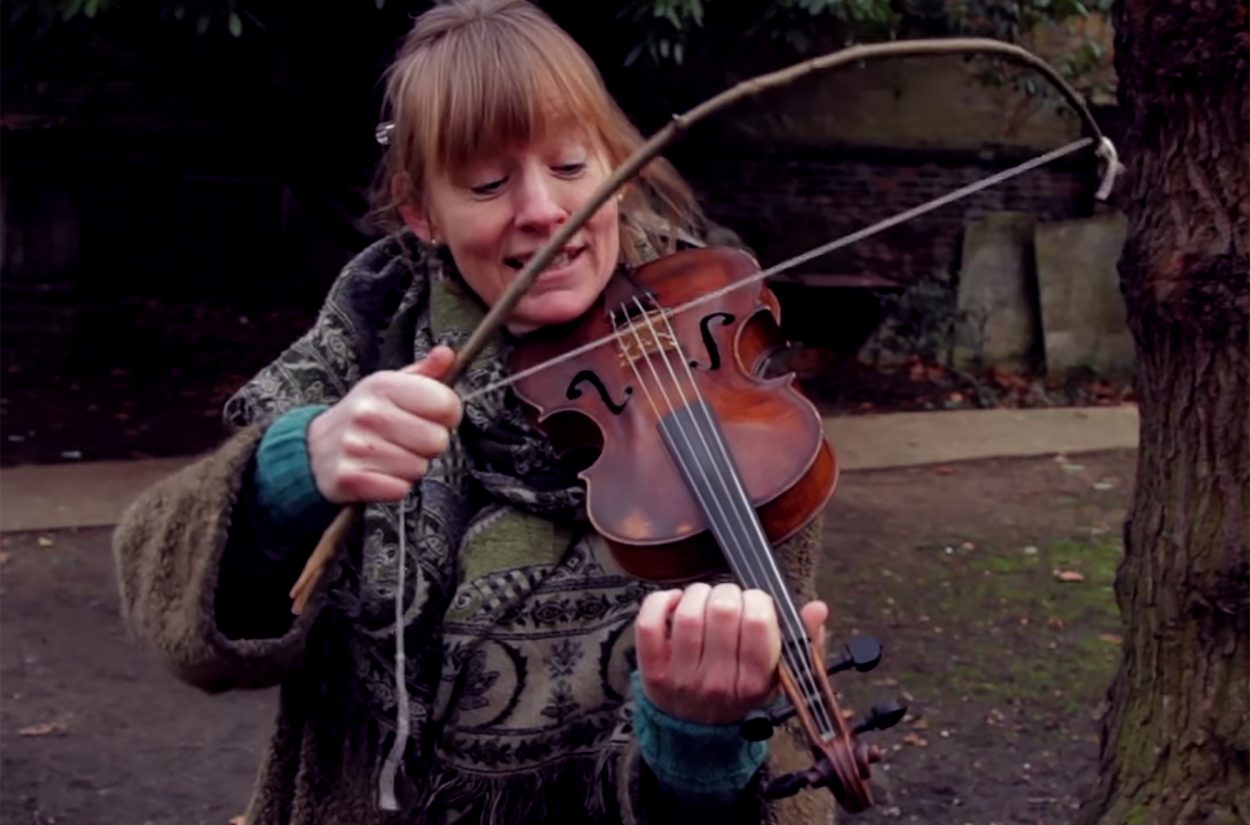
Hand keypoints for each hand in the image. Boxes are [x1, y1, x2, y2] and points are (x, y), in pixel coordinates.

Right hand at [307, 345, 461, 502]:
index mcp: (382, 385)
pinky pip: (399, 490)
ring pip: (419, 468)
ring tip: (389, 456)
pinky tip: (378, 474)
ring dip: (410, 467)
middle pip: (437, 440)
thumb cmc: (364, 416)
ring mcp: (355, 446)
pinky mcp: (348, 478)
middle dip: (429, 445)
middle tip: (407, 440)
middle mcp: (367, 412)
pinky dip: (394, 487)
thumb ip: (424, 373)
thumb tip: (447, 353)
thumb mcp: (390, 387)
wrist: (315, 449)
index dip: (448, 415)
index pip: (446, 404)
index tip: (433, 417)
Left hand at [634, 582, 828, 724]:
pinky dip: (660, 602)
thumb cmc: (739, 693)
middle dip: (729, 592)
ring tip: (705, 599)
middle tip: (729, 599)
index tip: (755, 603)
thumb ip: (801, 641)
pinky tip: (675, 601)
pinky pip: (649, 623)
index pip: (759, 624)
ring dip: (699, 593)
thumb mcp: (776, 677)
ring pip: (689, 614)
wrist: (697, 734)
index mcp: (755, 682)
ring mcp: (682, 677)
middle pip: (723, 611)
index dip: (758, 600)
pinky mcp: (652, 671)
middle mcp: (718, 681)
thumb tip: (818, 608)